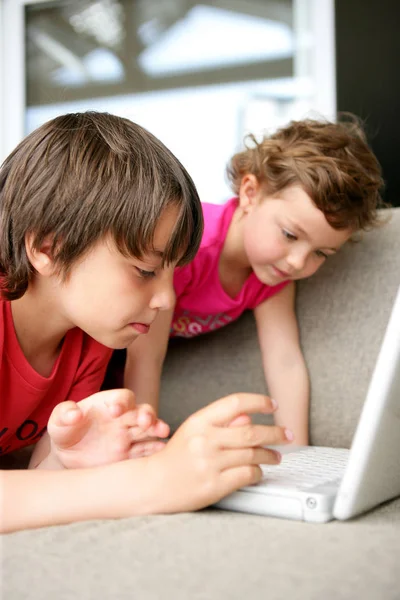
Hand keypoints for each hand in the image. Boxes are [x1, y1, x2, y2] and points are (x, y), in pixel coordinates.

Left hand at [45, 389, 169, 468]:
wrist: (67, 458)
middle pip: (142, 411)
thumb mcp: (58, 421)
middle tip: (146, 422)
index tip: (115, 411)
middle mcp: (123, 418)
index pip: (123, 397)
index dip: (122, 402)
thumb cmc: (65, 432)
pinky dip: (155, 449)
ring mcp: (129, 437)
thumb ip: (64, 413)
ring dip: (157, 428)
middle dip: (147, 415)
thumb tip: (74, 413)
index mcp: (109, 404)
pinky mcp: (130, 456)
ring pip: (149, 429)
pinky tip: (161, 451)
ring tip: (162, 432)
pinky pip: (146, 451)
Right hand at [145, 393, 292, 512]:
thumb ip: (221, 422)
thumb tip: (249, 417)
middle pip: (251, 432)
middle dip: (276, 433)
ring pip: (253, 455)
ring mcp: (209, 464)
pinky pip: (247, 475)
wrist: (154, 484)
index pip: (235, 402)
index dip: (258, 402)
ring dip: (271, 455)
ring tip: (276, 456)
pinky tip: (259, 471)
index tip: (273, 405)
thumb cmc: (177, 455)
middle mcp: (205, 440)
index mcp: (199, 421)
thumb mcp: (194, 430)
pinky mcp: (214, 486)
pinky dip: (258, 473)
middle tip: (287, 434)